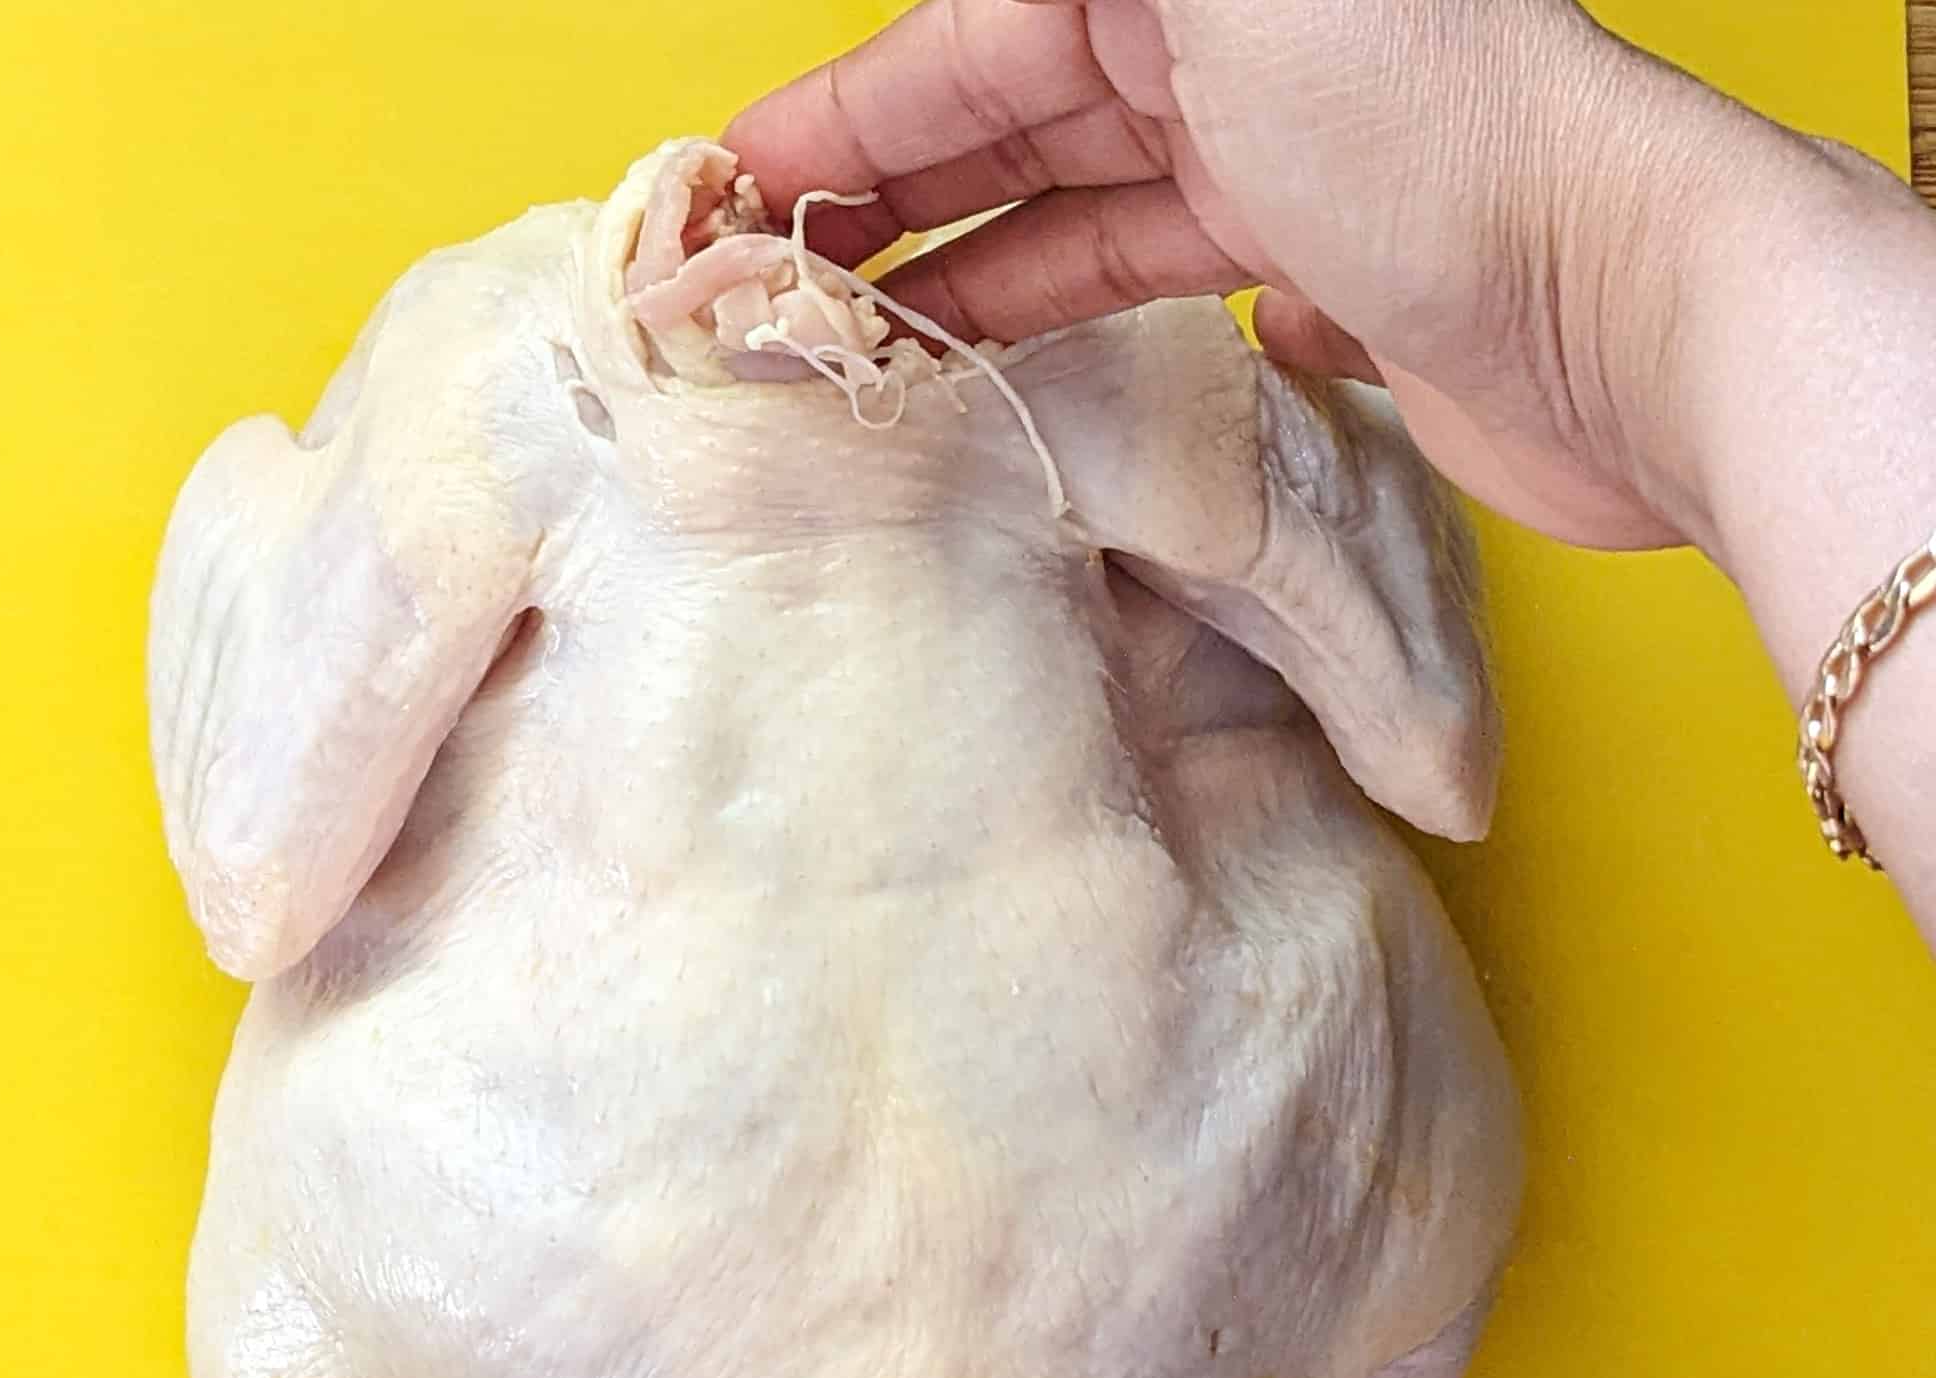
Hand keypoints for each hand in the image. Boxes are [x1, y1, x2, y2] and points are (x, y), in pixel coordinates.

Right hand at [725, 0, 1829, 552]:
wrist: (1625, 317)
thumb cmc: (1440, 136)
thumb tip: (986, 0)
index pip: (965, 39)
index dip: (839, 119)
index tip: (732, 195)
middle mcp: (1221, 44)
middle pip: (1001, 117)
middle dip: (875, 198)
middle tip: (764, 290)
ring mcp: (1267, 157)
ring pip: (1062, 207)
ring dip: (950, 270)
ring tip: (846, 346)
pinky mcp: (1307, 267)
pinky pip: (1141, 281)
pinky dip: (1060, 318)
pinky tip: (987, 360)